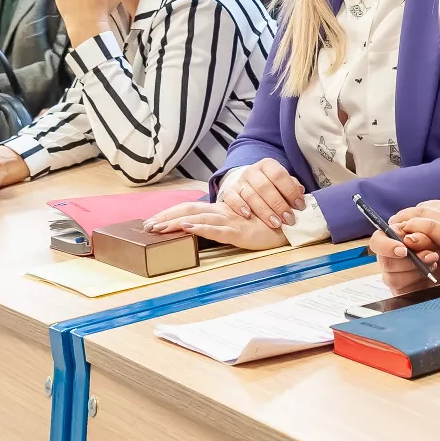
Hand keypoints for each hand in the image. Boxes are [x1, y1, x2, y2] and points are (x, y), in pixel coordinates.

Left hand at [145, 201, 285, 250]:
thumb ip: (228, 221)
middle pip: (189, 211)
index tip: (152, 220)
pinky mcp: (240, 232)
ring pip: (198, 219)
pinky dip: (201, 229)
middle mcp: (224, 212)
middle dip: (166, 218)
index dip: (171, 213)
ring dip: (176, 223)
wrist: (293, 224)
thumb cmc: (269, 224)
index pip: (191, 208)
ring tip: (158, 228)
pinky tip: (187, 229)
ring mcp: (231, 222)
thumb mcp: (244, 222)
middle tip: (146, 226)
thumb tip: (204, 226)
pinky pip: (217, 230)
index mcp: (223, 210)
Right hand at [217, 159, 305, 228]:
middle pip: (265, 187)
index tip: (299, 206)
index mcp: (267, 165)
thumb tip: (300, 192)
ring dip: (264, 211)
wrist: (246, 182)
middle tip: (288, 219)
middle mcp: (252, 171)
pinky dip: (240, 207)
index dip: (290, 191)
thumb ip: (291, 186)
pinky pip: (232, 198)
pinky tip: (248, 216)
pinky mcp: (229, 191)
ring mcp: (239, 181)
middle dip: (278, 205)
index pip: (279, 175)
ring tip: (275, 223)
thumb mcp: (281, 182)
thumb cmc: (270, 184)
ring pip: (251, 195)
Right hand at [368, 227, 439, 295]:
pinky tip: (429, 274)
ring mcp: (395, 274)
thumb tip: (409, 238)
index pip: (377, 242)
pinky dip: (419, 282)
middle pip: (385, 262)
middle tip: (430, 255)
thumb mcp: (434, 231)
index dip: (386, 246)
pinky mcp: (404, 288)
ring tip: (433, 262)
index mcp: (392, 237)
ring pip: (394, 279)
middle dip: (409, 260)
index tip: (403, 249)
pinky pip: (403, 290)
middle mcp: (390, 257)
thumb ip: (421, 232)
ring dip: (416, 271)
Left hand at [390, 195, 439, 278]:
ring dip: (404, 224)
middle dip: (408, 217)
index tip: (412, 223)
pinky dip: (412, 230)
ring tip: (393, 234)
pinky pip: (424, 226)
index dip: (421, 214)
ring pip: (420, 214)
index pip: (435, 205)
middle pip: (424, 207)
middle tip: (395, 227)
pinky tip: (404, 238)